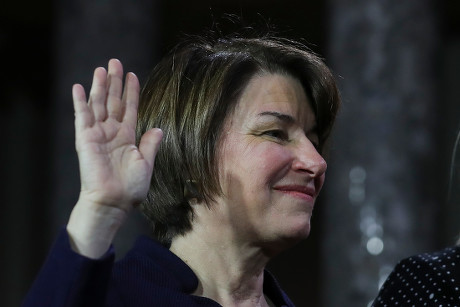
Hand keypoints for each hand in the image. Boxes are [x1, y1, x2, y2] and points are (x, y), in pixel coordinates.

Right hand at [67, 59, 161, 257]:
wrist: (113, 202)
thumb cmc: (131, 187)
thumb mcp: (146, 163)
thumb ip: (151, 144)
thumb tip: (159, 128)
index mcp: (127, 137)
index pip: (129, 108)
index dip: (131, 92)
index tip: (133, 75)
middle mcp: (112, 132)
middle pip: (113, 101)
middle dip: (114, 82)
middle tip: (116, 62)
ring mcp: (97, 134)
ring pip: (98, 104)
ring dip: (99, 86)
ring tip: (102, 68)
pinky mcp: (85, 139)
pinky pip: (82, 117)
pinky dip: (80, 102)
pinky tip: (80, 87)